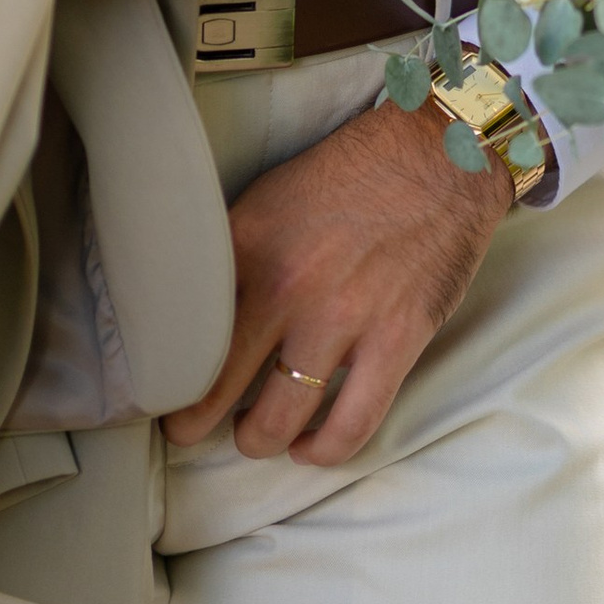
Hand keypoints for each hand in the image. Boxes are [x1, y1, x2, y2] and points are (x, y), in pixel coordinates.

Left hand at [161, 98, 510, 464]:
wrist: (441, 153)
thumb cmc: (354, 172)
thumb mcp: (270, 197)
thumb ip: (233, 254)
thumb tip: (196, 308)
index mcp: (246, 246)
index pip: (183, 330)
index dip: (165, 373)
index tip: (162, 387)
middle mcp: (286, 287)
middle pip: (216, 391)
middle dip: (194, 425)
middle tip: (190, 431)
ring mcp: (343, 318)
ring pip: (278, 420)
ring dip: (260, 440)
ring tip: (258, 435)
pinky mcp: (397, 338)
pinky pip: (352, 423)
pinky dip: (325, 450)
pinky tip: (311, 447)